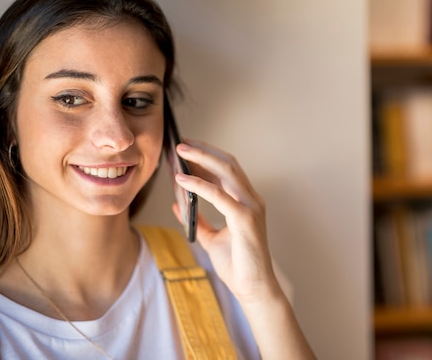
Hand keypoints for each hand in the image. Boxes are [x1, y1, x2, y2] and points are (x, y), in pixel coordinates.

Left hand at [172, 140, 280, 304]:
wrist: (252, 288)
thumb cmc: (237, 264)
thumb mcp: (211, 239)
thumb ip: (198, 221)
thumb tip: (179, 204)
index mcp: (246, 202)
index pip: (228, 170)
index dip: (207, 156)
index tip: (186, 149)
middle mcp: (252, 199)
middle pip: (228, 164)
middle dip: (204, 150)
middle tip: (181, 143)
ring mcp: (251, 207)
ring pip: (227, 171)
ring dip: (201, 158)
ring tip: (180, 152)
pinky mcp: (245, 219)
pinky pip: (219, 195)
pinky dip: (199, 184)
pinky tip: (182, 179)